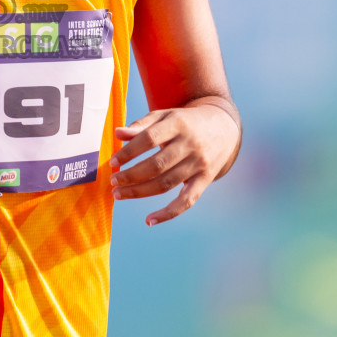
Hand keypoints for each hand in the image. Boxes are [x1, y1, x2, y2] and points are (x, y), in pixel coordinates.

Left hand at [109, 99, 239, 225]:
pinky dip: (168, 213)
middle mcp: (190, 145)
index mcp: (178, 124)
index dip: (129, 152)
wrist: (223, 128)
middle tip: (113, 181)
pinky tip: (149, 220)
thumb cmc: (185, 122)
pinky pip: (186, 201)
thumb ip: (142, 125)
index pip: (149, 139)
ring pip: (166, 184)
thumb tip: (118, 134)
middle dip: (131, 176)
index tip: (112, 162)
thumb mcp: (165, 116)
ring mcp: (199, 164)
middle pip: (156, 165)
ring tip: (119, 194)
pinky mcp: (205, 180)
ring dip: (140, 192)